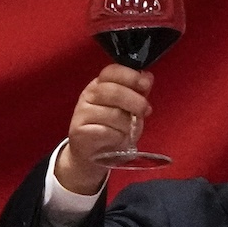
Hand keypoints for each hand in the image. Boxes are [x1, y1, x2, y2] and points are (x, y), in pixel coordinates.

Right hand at [56, 65, 154, 194]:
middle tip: (145, 110)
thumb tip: (148, 77)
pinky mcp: (79, 131)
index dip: (130, 76)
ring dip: (127, 125)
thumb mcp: (128, 109)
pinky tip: (118, 140)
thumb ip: (137, 93)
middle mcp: (88, 95)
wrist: (93, 155)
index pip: (111, 72)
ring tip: (128, 131)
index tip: (145, 84)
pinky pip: (106, 132)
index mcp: (100, 84)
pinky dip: (118, 137)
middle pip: (114, 92)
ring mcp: (82, 113)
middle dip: (135, 101)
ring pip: (113, 114)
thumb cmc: (112, 129)